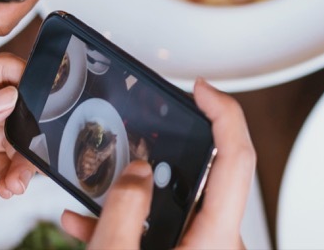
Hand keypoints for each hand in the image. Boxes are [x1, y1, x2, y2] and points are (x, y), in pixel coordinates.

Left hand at [0, 55, 30, 248]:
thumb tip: (8, 96)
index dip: (23, 79)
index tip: (47, 97)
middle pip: (7, 107)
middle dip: (27, 127)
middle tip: (34, 149)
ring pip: (8, 140)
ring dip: (21, 158)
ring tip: (18, 178)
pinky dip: (10, 176)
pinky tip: (8, 186)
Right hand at [62, 79, 254, 248]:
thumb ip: (125, 210)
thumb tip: (137, 171)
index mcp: (215, 239)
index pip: (236, 158)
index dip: (222, 113)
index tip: (202, 88)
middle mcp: (218, 244)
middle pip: (206, 173)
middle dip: (167, 148)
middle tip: (147, 126)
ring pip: (177, 201)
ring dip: (137, 190)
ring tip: (104, 179)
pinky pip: (162, 228)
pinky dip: (129, 221)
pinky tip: (88, 220)